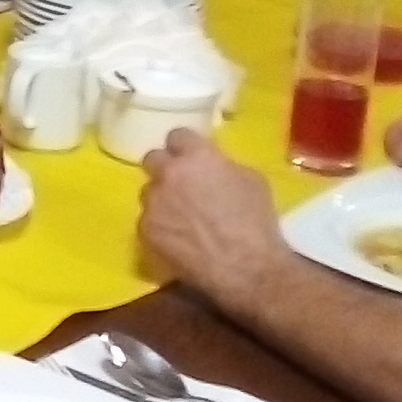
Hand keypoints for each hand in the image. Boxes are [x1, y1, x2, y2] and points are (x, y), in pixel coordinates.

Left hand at [134, 130, 291, 307]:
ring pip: (150, 192)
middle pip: (153, 158)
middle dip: (166, 167)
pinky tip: (178, 238)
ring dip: (162, 198)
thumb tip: (211, 165)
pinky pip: (148, 219)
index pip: (177, 135)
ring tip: (182, 217)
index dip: (185, 146)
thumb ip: (222, 165)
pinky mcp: (145, 229)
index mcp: (196, 157)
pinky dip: (160, 225)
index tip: (191, 155)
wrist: (245, 266)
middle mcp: (168, 174)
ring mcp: (153, 202)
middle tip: (181, 183)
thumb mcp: (251, 180)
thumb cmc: (256, 221)